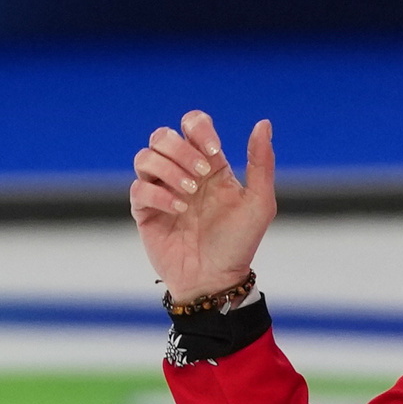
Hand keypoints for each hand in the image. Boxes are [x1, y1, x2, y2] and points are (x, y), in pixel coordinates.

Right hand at [130, 110, 276, 301]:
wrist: (216, 279)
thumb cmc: (239, 242)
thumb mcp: (259, 202)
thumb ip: (261, 162)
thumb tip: (264, 124)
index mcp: (211, 165)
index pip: (193, 124)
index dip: (199, 128)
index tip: (214, 152)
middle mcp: (183, 172)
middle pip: (163, 135)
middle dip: (181, 149)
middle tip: (201, 175)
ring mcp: (161, 190)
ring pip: (145, 156)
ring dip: (168, 169)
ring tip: (189, 193)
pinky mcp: (145, 211)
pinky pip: (138, 189)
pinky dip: (157, 194)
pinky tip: (178, 210)